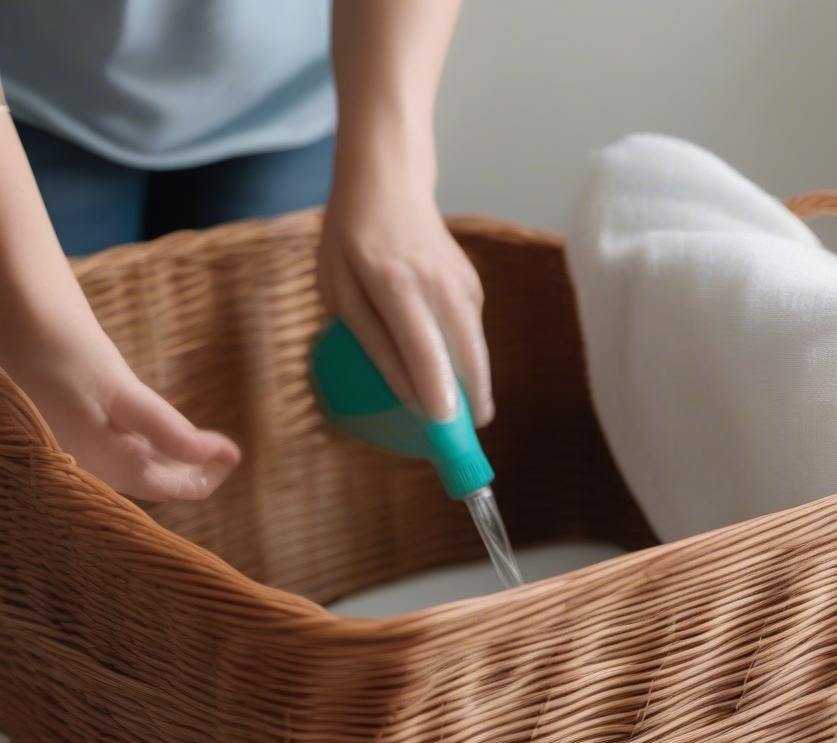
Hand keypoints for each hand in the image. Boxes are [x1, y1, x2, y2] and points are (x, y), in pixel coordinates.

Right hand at [2, 315, 240, 500]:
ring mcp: (87, 455)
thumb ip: (169, 431)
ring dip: (176, 459)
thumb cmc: (70, 356)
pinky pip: (127, 453)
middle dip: (195, 468)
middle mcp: (95, 469)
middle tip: (223, 447)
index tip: (233, 450)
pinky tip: (164, 432)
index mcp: (108, 466)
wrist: (20, 328)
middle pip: (160, 482)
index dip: (208, 473)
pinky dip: (154, 447)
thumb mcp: (126, 394)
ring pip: (145, 468)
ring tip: (204, 442)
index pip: (174, 488)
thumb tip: (218, 457)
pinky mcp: (83, 438)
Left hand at [317, 150, 491, 425]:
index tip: (446, 437)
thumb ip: (374, 344)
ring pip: (478, 355)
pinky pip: (473, 338)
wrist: (389, 184)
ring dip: (471, 390)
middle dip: (469, 409)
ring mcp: (465, 286)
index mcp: (396, 286)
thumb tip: (409, 398)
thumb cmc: (350, 241)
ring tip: (457, 420)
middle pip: (469, 362)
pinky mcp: (475, 288)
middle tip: (457, 445)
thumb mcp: (339, 292)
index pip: (425, 354)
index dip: (439, 399)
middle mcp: (440, 287)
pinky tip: (448, 375)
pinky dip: (465, 363)